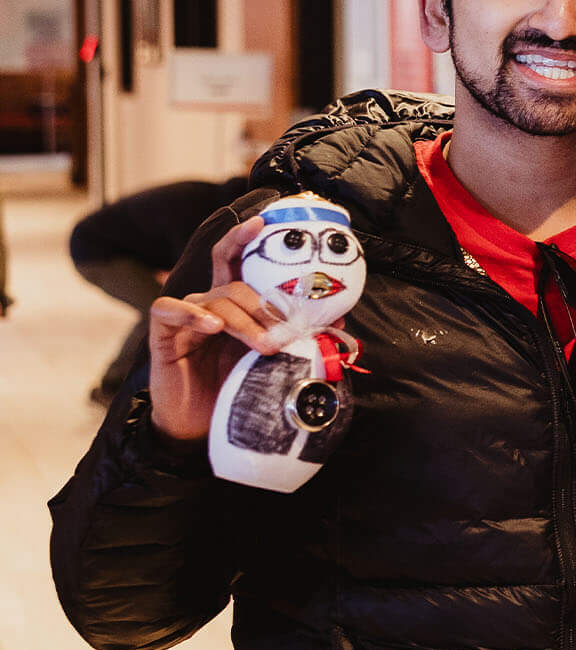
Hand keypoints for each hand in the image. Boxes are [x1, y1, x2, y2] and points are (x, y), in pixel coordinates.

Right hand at [146, 215, 287, 441]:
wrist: (200, 427)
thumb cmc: (235, 388)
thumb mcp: (272, 359)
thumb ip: (296, 336)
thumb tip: (338, 318)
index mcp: (234, 306)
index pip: (236, 262)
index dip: (244, 239)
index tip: (262, 222)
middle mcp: (209, 305)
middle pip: (236, 287)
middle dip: (264, 308)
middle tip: (283, 334)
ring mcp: (185, 318)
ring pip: (215, 302)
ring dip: (244, 322)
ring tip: (263, 346)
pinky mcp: (163, 335)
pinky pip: (170, 310)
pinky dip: (192, 315)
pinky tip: (212, 327)